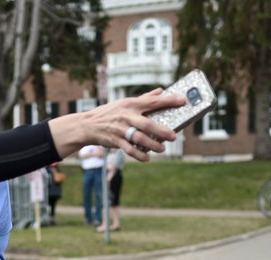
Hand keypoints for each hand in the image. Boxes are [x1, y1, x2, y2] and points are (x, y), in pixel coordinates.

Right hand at [48, 88, 182, 159]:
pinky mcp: (115, 141)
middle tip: (173, 135)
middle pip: (148, 124)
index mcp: (131, 104)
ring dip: (152, 145)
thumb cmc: (109, 113)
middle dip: (162, 131)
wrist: (88, 125)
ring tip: (162, 149)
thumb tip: (161, 91)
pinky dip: (139, 155)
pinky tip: (147, 158)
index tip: (182, 101)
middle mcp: (127, 116)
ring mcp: (120, 129)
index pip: (153, 101)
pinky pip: (129, 150)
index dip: (169, 101)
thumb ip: (144, 98)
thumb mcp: (125, 102)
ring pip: (139, 139)